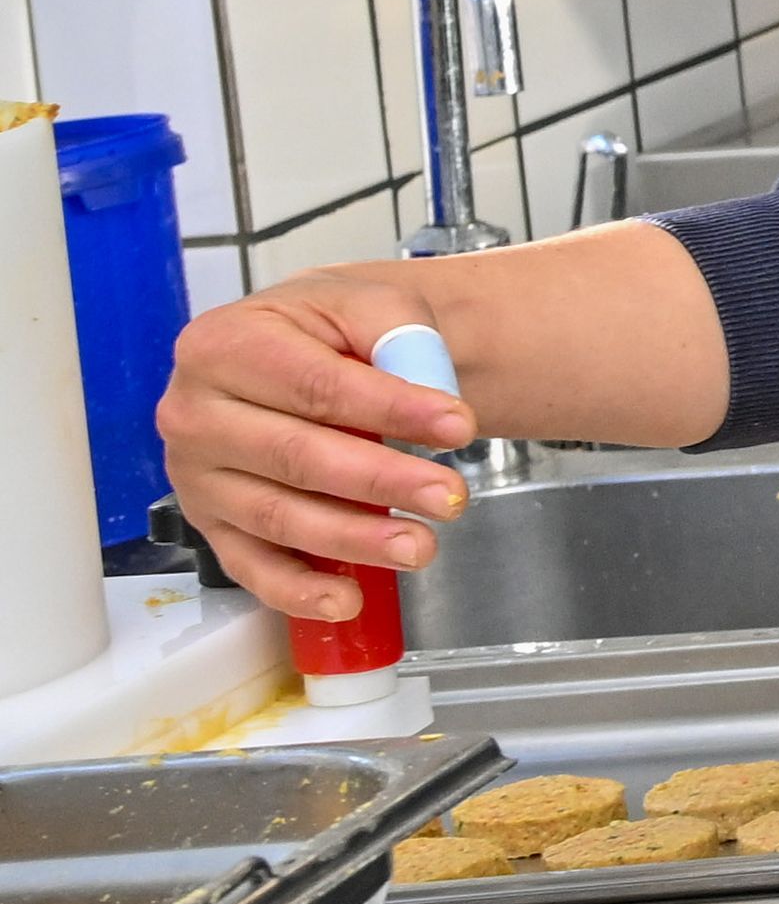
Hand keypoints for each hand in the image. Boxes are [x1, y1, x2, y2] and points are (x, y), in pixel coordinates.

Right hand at [159, 273, 474, 622]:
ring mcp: (197, 475)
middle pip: (294, 456)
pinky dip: (297, 591)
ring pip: (277, 516)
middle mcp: (194, 414)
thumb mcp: (364, 302)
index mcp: (223, 346)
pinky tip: (347, 601)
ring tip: (421, 547)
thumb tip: (426, 385)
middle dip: (379, 481)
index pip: (315, 386)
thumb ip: (395, 333)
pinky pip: (250, 565)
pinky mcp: (211, 522)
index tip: (459, 426)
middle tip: (449, 497)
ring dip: (353, 539)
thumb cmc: (330, 328)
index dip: (391, 409)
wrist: (298, 346)